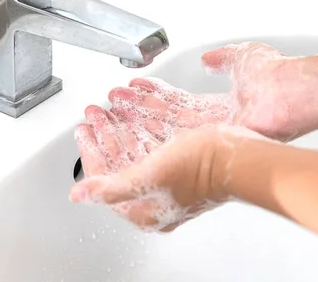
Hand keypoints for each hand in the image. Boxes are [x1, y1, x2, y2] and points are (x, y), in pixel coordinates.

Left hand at [72, 113, 266, 231]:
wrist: (238, 157)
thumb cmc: (200, 168)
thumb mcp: (147, 177)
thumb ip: (110, 187)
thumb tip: (78, 195)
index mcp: (143, 209)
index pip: (105, 181)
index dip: (91, 153)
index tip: (83, 131)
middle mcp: (154, 198)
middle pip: (119, 164)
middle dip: (105, 135)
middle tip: (93, 115)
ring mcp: (168, 182)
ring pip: (134, 152)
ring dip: (119, 129)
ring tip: (107, 109)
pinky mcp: (180, 167)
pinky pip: (151, 146)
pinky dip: (140, 128)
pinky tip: (133, 113)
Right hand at [107, 42, 305, 142]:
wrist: (293, 92)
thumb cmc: (277, 75)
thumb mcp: (241, 57)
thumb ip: (222, 58)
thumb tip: (207, 58)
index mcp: (218, 106)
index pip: (177, 102)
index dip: (154, 95)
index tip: (133, 88)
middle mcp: (211, 125)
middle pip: (166, 117)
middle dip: (138, 108)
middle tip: (114, 102)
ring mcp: (210, 135)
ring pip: (164, 127)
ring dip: (138, 116)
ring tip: (114, 107)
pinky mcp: (209, 142)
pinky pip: (173, 135)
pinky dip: (150, 126)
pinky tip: (130, 119)